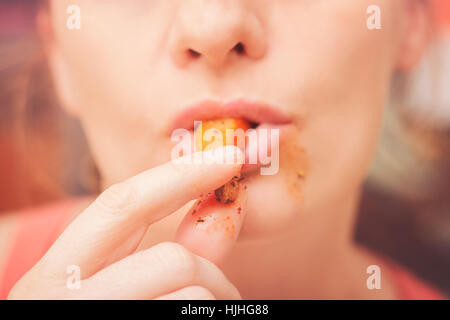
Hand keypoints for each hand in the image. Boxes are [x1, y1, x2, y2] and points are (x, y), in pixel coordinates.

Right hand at [8, 147, 242, 299]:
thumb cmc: (94, 319)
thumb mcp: (108, 291)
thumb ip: (164, 256)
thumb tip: (219, 214)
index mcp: (55, 274)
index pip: (122, 204)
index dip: (181, 175)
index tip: (228, 156)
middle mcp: (63, 299)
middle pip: (172, 261)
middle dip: (213, 272)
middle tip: (226, 295)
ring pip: (194, 298)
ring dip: (214, 305)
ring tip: (204, 313)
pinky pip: (195, 317)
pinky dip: (209, 317)